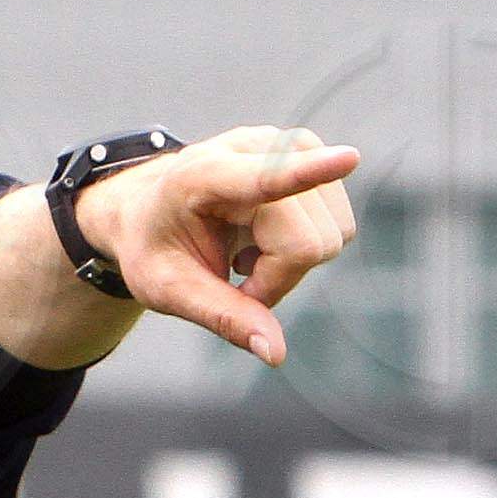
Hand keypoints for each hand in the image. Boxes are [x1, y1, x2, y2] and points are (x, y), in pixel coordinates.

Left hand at [80, 124, 360, 366]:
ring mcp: (287, 144)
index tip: (348, 158)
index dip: (309, 173)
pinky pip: (338, 225)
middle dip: (277, 277)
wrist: (148, 209)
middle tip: (234, 274)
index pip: (265, 179)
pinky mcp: (309, 152)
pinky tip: (264, 236)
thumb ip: (223, 317)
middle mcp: (253, 148)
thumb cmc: (155, 249)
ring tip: (245, 250)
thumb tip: (275, 353)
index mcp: (202, 177)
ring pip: (331, 236)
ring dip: (292, 262)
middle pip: (308, 244)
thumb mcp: (170, 291)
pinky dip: (305, 246)